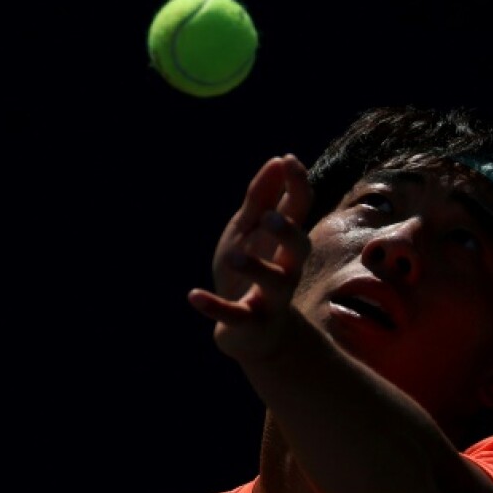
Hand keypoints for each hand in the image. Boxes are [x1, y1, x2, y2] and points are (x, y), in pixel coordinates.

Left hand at [187, 154, 313, 362]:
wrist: (251, 334)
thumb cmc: (252, 272)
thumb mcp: (249, 232)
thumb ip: (261, 199)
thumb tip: (279, 159)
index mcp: (285, 243)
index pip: (300, 211)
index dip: (298, 186)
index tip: (289, 160)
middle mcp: (287, 269)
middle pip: (300, 248)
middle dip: (287, 233)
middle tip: (269, 217)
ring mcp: (272, 299)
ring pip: (275, 283)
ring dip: (255, 269)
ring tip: (233, 256)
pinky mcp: (251, 324)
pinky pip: (235, 315)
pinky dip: (214, 306)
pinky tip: (193, 296)